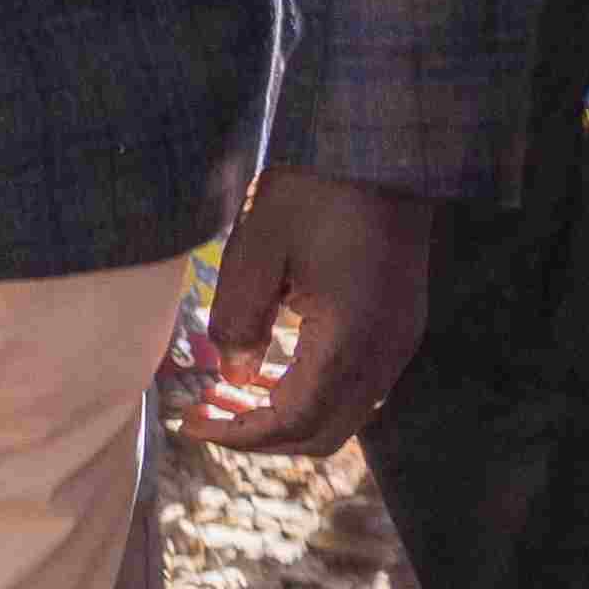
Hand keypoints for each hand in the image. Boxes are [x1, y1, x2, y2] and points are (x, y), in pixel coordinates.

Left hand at [182, 170, 435, 454]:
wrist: (384, 152)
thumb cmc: (315, 194)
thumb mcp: (256, 250)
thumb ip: (239, 320)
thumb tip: (233, 375)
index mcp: (351, 341)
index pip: (293, 420)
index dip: (238, 434)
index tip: (188, 422)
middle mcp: (386, 353)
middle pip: (322, 433)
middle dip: (258, 435)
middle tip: (200, 415)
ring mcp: (400, 342)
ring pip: (343, 414)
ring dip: (284, 415)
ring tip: (223, 395)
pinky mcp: (400, 326)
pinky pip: (356, 385)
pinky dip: (309, 391)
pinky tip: (264, 369)